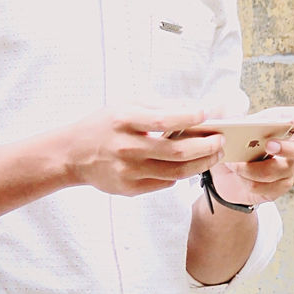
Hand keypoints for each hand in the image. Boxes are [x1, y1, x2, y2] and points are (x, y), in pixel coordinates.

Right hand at [63, 104, 223, 196]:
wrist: (73, 154)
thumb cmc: (105, 124)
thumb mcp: (128, 104)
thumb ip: (161, 106)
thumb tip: (196, 108)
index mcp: (124, 120)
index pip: (163, 120)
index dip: (189, 117)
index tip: (207, 114)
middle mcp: (126, 148)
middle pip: (176, 152)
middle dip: (206, 146)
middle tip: (221, 140)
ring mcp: (128, 172)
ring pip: (176, 172)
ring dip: (202, 163)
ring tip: (215, 154)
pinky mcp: (129, 189)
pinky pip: (165, 182)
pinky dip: (182, 173)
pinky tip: (191, 164)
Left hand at [206, 105, 293, 206]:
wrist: (224, 176)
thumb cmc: (234, 145)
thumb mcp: (233, 128)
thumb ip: (237, 120)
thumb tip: (234, 116)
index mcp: (285, 124)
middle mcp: (293, 145)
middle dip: (291, 148)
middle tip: (269, 146)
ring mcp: (289, 167)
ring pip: (280, 169)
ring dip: (253, 168)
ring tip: (235, 165)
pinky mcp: (281, 186)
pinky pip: (270, 187)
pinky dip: (250, 182)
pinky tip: (241, 178)